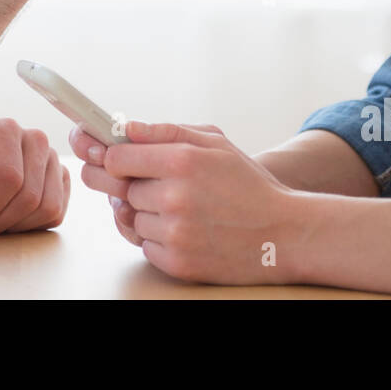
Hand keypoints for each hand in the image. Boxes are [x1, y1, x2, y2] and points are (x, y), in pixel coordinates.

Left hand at [0, 118, 69, 232]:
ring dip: (14, 226)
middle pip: (29, 196)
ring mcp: (51, 158)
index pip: (10, 178)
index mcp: (4, 129)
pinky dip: (30, 226)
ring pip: (47, 207)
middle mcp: (35, 139)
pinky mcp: (60, 179)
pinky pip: (55, 213)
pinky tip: (7, 219)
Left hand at [71, 120, 301, 283]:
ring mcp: (175, 233)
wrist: (284, 234)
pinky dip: (155, 238)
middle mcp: (174, 197)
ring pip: (129, 218)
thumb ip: (167, 131)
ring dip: (142, 212)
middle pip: (116, 188)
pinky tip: (181, 228)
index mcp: (182, 161)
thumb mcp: (215, 143)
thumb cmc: (248, 184)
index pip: (114, 156)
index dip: (107, 153)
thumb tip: (126, 127)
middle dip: (118, 182)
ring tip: (174, 206)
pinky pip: (143, 245)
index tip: (106, 153)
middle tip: (128, 179)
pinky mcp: (177, 262)